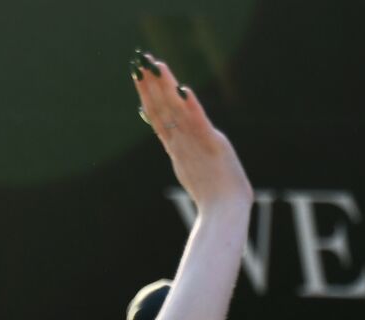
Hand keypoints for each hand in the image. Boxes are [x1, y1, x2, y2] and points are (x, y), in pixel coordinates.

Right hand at [132, 51, 252, 213]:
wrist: (224, 214)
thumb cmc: (215, 200)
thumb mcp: (193, 173)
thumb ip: (185, 157)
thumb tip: (175, 149)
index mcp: (177, 149)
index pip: (157, 117)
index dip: (147, 96)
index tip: (139, 75)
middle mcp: (182, 143)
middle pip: (161, 109)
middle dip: (150, 84)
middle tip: (139, 61)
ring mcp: (195, 144)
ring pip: (176, 111)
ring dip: (166, 87)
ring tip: (156, 65)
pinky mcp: (213, 145)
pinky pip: (199, 122)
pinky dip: (191, 107)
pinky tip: (184, 90)